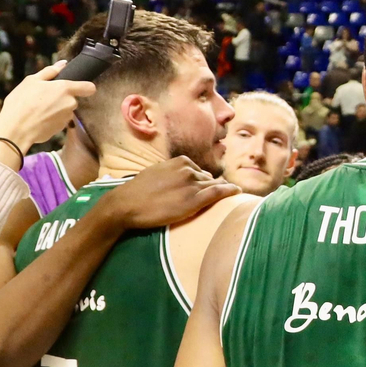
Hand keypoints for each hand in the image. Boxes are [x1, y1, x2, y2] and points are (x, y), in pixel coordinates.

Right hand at [0, 62, 95, 156]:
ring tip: (38, 108)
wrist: (16, 128)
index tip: (78, 87)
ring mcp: (67, 117)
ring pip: (65, 109)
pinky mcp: (62, 128)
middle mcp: (71, 103)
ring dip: (56, 108)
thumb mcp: (32, 81)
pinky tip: (38, 118)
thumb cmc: (21, 102)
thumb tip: (63, 63)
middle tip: (43, 97)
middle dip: (61, 98)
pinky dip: (51, 118)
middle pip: (72, 98)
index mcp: (65, 89)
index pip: (89, 87)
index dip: (85, 86)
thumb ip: (50, 71)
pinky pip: (59, 120)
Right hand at [100, 156, 241, 229]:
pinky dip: (230, 191)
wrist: (127, 204)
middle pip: (209, 179)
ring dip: (222, 191)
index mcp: (180, 162)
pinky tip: (238, 192)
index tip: (208, 188)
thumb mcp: (157, 172)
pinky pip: (219, 193)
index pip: (200, 171)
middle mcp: (189, 170)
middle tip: (220, 196)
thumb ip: (173, 172)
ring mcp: (193, 184)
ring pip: (215, 186)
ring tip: (232, 196)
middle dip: (212, 187)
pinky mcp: (195, 200)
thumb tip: (186, 175)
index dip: (204, 181)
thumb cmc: (138, 191)